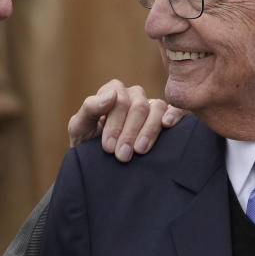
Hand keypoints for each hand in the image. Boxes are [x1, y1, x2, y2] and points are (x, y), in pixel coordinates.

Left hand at [67, 79, 185, 160]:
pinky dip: (174, 115)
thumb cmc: (87, 143)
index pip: (119, 100)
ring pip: (157, 108)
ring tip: (139, 151)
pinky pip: (175, 110)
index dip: (115, 124)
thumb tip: (112, 95)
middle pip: (138, 106)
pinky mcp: (165, 118)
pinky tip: (167, 125)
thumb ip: (90, 108)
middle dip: (129, 132)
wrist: (97, 163)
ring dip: (148, 131)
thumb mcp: (79, 127)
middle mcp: (134, 95)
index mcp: (113, 92)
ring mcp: (151, 106)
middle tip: (122, 156)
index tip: (108, 147)